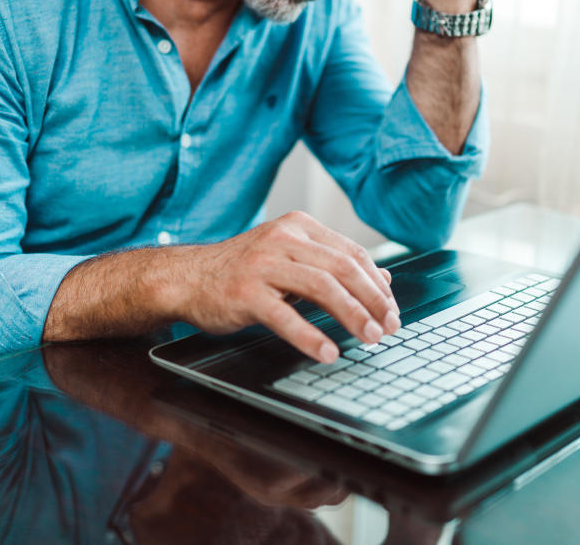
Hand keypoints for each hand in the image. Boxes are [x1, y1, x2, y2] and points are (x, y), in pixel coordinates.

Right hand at [171, 212, 398, 362]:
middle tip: (389, 326)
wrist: (187, 277)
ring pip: (322, 287)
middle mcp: (283, 238)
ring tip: (368, 337)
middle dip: (372, 300)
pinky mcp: (245, 291)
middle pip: (342, 268)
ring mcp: (263, 264)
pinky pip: (285, 316)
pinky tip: (328, 352)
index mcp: (299, 226)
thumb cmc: (242, 271)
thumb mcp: (290, 259)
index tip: (392, 309)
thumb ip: (332, 264)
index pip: (351, 253)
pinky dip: (310, 336)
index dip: (377, 283)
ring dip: (352, 315)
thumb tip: (383, 278)